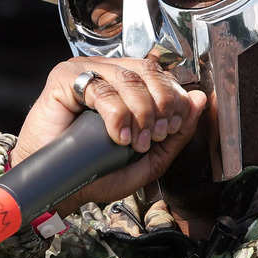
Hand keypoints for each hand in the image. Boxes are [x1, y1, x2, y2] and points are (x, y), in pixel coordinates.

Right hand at [10, 57, 206, 214]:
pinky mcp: (65, 79)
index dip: (174, 97)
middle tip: (154, 135)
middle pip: (148, 71)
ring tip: (134, 141)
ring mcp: (85, 72)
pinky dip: (115, 113)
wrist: (57, 187)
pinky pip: (100, 88)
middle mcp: (107, 73)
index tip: (172, 127)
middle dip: (161, 104)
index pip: (161, 75)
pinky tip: (116, 136)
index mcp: (127, 85)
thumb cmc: (96, 172)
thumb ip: (176, 132)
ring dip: (140, 112)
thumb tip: (200, 99)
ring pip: (127, 78)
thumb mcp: (148, 158)